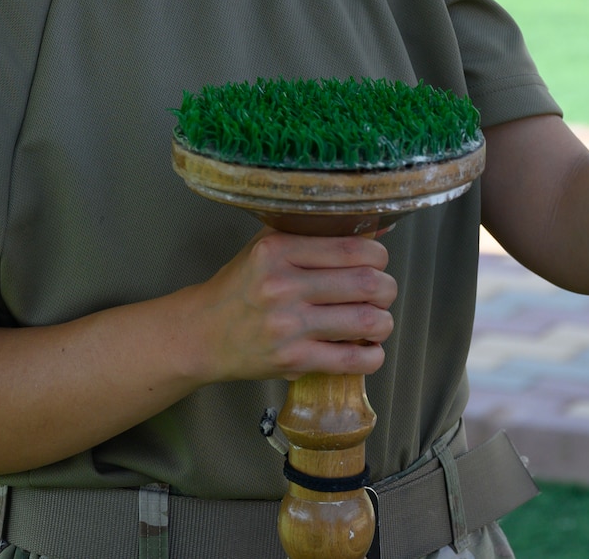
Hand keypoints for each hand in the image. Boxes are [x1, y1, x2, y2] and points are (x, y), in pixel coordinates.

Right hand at [190, 228, 396, 383]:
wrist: (202, 333)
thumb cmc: (241, 286)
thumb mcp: (269, 245)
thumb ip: (316, 234)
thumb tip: (378, 230)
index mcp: (279, 250)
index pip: (353, 248)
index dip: (378, 255)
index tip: (376, 262)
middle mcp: (283, 286)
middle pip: (367, 284)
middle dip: (387, 289)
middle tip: (382, 293)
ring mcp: (289, 326)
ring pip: (367, 321)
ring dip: (383, 323)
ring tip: (377, 321)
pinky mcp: (293, 360)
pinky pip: (353, 360)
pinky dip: (373, 356)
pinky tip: (368, 350)